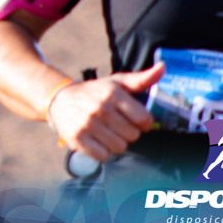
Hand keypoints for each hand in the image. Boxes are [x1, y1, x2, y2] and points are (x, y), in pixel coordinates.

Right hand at [47, 63, 164, 161]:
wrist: (59, 99)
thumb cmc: (94, 92)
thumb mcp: (117, 82)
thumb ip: (142, 79)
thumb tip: (163, 67)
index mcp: (112, 93)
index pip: (144, 119)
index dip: (142, 122)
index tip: (134, 119)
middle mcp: (100, 108)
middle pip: (133, 136)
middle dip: (128, 132)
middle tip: (116, 124)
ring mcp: (87, 123)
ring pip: (119, 147)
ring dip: (115, 142)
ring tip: (106, 131)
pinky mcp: (77, 138)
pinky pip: (103, 155)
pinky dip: (102, 151)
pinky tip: (96, 139)